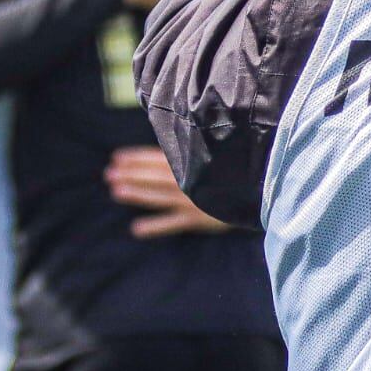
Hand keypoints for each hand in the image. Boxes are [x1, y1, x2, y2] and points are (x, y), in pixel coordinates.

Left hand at [106, 146, 229, 238]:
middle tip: (109, 173)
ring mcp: (192, 200)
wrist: (262, 189)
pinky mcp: (198, 219)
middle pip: (154, 176)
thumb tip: (175, 142)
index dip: (137, 158)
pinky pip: (172, 223)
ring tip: (116, 191)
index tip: (117, 157)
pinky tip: (136, 228)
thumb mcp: (217, 154)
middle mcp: (189, 180)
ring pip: (158, 196)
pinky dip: (155, 226)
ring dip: (137, 194)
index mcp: (192, 163)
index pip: (158, 158)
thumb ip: (196, 152)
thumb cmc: (238, 168)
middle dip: (131, 174)